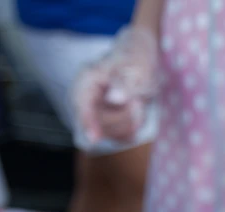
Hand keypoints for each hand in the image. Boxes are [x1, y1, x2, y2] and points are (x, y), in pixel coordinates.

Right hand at [74, 27, 159, 145]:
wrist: (143, 58)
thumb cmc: (137, 58)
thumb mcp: (136, 67)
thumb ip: (125, 82)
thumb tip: (115, 98)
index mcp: (87, 80)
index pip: (81, 105)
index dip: (87, 122)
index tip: (94, 139)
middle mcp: (88, 98)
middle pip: (101, 123)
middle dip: (125, 116)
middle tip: (138, 100)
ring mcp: (97, 111)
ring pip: (113, 132)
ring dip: (132, 121)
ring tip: (139, 102)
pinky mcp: (110, 121)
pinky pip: (121, 136)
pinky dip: (134, 128)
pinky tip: (139, 114)